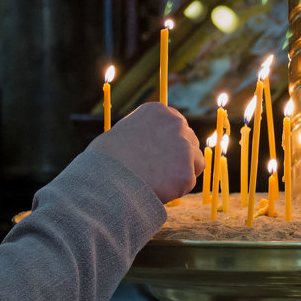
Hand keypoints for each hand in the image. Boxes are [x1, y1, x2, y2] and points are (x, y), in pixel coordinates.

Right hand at [88, 102, 203, 203]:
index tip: (158, 155)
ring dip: (182, 171)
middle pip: (190, 142)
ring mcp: (184, 147)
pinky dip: (176, 189)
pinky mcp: (187, 172)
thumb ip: (145, 134)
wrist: (104, 179)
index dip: (168, 144)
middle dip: (179, 157)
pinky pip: (188, 183)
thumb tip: (152, 145)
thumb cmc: (105, 159)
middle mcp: (176, 124)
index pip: (176, 126)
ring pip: (196, 162)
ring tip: (158, 181)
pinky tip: (157, 189)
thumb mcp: (124, 133)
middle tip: (160, 172)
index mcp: (159, 111)